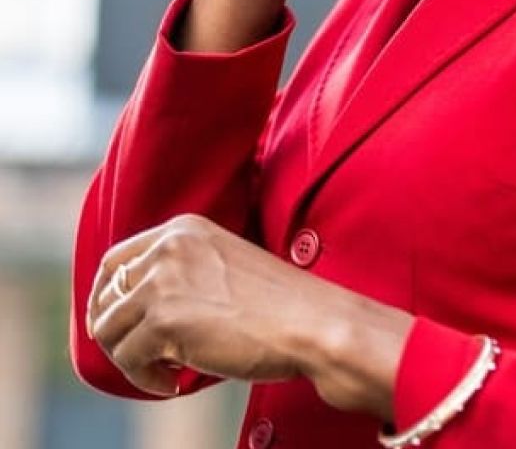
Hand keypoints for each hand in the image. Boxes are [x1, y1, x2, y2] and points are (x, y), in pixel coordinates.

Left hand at [84, 214, 407, 416]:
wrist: (313, 324)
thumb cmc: (280, 306)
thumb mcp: (223, 268)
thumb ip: (182, 274)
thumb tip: (135, 310)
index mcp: (184, 229)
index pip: (114, 262)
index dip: (105, 298)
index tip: (114, 325)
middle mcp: (168, 247)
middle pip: (105, 299)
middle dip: (118, 333)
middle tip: (145, 357)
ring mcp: (163, 281)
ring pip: (109, 332)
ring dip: (132, 360)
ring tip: (166, 372)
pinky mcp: (164, 319)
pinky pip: (128, 359)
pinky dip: (146, 379)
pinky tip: (174, 383)